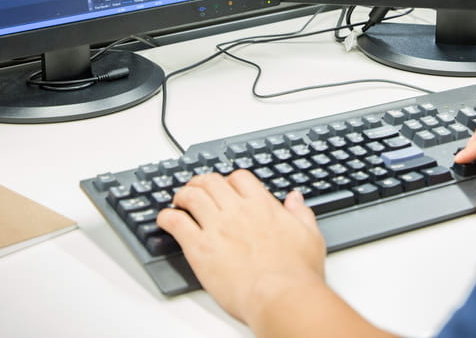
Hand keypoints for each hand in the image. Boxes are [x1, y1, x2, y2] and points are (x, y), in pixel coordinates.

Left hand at [157, 170, 325, 324]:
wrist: (281, 296)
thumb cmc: (296, 273)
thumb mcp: (309, 236)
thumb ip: (300, 213)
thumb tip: (295, 198)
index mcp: (262, 206)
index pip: (239, 178)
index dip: (229, 180)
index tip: (225, 187)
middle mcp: (237, 211)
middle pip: (211, 182)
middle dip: (201, 182)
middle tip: (196, 189)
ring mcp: (216, 227)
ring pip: (191, 196)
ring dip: (182, 195)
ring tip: (179, 201)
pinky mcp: (199, 248)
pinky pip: (176, 223)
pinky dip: (166, 217)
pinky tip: (165, 220)